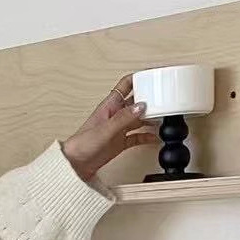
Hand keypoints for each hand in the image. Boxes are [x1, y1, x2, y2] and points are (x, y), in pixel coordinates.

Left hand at [60, 73, 158, 198]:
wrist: (74, 164)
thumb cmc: (82, 144)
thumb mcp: (105, 129)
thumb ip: (124, 118)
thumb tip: (142, 106)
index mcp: (109, 105)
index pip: (127, 84)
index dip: (140, 78)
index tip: (155, 75)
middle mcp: (115, 115)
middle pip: (136, 101)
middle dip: (150, 99)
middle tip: (165, 99)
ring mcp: (118, 128)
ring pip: (139, 118)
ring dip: (151, 118)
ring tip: (164, 118)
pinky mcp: (119, 142)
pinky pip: (137, 136)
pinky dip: (147, 136)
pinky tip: (155, 137)